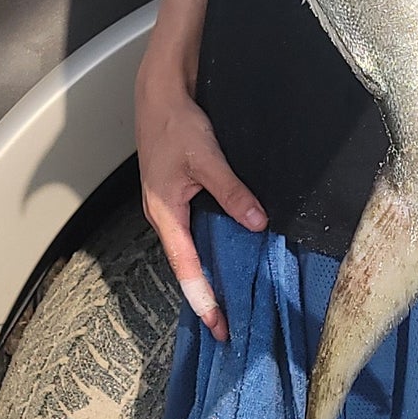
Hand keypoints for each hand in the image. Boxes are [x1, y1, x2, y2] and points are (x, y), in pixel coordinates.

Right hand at [135, 48, 266, 339]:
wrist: (160, 91)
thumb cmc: (175, 122)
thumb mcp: (207, 157)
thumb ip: (231, 191)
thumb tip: (257, 223)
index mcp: (165, 213)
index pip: (187, 269)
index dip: (204, 300)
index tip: (219, 327)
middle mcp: (165, 215)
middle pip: (188, 264)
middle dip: (208, 293)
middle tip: (230, 323)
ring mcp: (171, 204)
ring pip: (193, 245)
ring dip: (213, 268)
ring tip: (235, 294)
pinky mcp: (180, 191)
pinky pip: (197, 227)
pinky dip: (214, 241)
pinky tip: (234, 245)